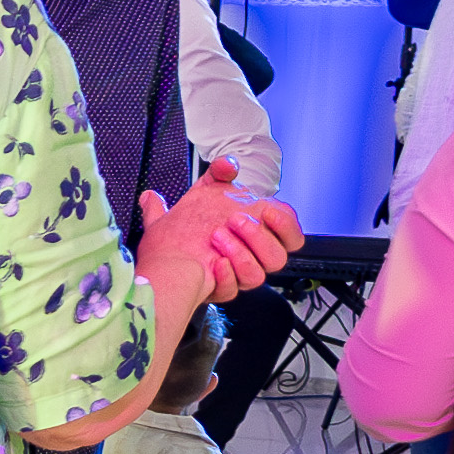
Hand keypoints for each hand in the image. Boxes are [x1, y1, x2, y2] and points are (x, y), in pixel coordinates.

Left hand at [132, 160, 302, 297]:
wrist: (163, 246)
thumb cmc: (189, 222)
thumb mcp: (204, 192)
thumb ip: (218, 174)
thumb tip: (228, 164)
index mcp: (258, 234)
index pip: (291, 237)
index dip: (286, 226)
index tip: (268, 212)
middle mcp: (251, 257)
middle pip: (278, 258)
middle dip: (259, 236)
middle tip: (236, 220)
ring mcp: (236, 274)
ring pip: (258, 277)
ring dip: (240, 253)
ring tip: (217, 236)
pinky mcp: (219, 289)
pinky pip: (232, 289)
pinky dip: (226, 274)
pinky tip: (214, 261)